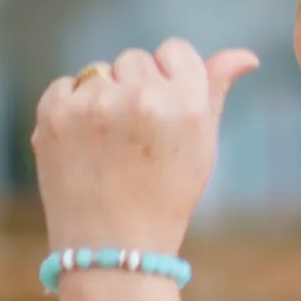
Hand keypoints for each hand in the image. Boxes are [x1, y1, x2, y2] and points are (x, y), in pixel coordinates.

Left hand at [31, 40, 256, 256]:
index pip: (176, 50)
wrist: (112, 250)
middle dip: (136, 89)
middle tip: (135, 139)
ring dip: (103, 98)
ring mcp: (94, 105)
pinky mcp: (55, 114)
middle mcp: (141, 98)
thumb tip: (244, 55)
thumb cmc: (165, 198)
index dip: (170, 80)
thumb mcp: (202, 147)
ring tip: (109, 146)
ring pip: (99, 71)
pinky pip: (66, 86)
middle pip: (135, 59)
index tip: (164, 114)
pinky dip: (71, 109)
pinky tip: (84, 146)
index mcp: (186, 104)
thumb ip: (216, 92)